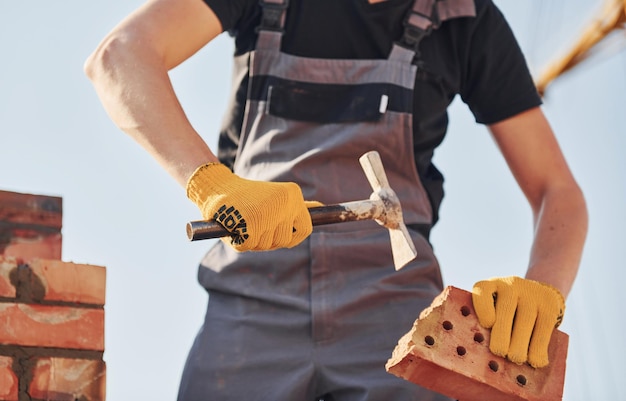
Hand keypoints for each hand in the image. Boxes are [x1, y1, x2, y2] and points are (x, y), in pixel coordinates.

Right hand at [186, 163, 312, 250]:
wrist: (217, 186)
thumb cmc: (247, 196)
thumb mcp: (276, 197)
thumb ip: (297, 205)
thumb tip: (321, 208)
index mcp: (292, 195)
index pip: (305, 228)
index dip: (292, 235)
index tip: (279, 232)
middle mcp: (284, 204)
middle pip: (284, 240)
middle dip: (269, 238)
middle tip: (254, 222)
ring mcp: (267, 216)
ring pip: (267, 245)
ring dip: (254, 240)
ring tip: (244, 220)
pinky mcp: (249, 227)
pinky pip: (248, 246)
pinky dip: (239, 240)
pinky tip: (235, 225)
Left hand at [471, 276, 564, 367]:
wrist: (539, 294)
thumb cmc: (507, 311)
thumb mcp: (494, 308)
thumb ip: (489, 324)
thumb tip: (486, 353)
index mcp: (491, 285)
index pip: (482, 289)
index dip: (483, 306)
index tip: (487, 324)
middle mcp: (510, 285)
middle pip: (505, 310)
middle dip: (502, 334)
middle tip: (500, 352)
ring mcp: (531, 293)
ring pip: (525, 320)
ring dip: (521, 344)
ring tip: (515, 359)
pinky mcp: (550, 304)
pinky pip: (544, 327)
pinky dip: (539, 347)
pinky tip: (535, 361)